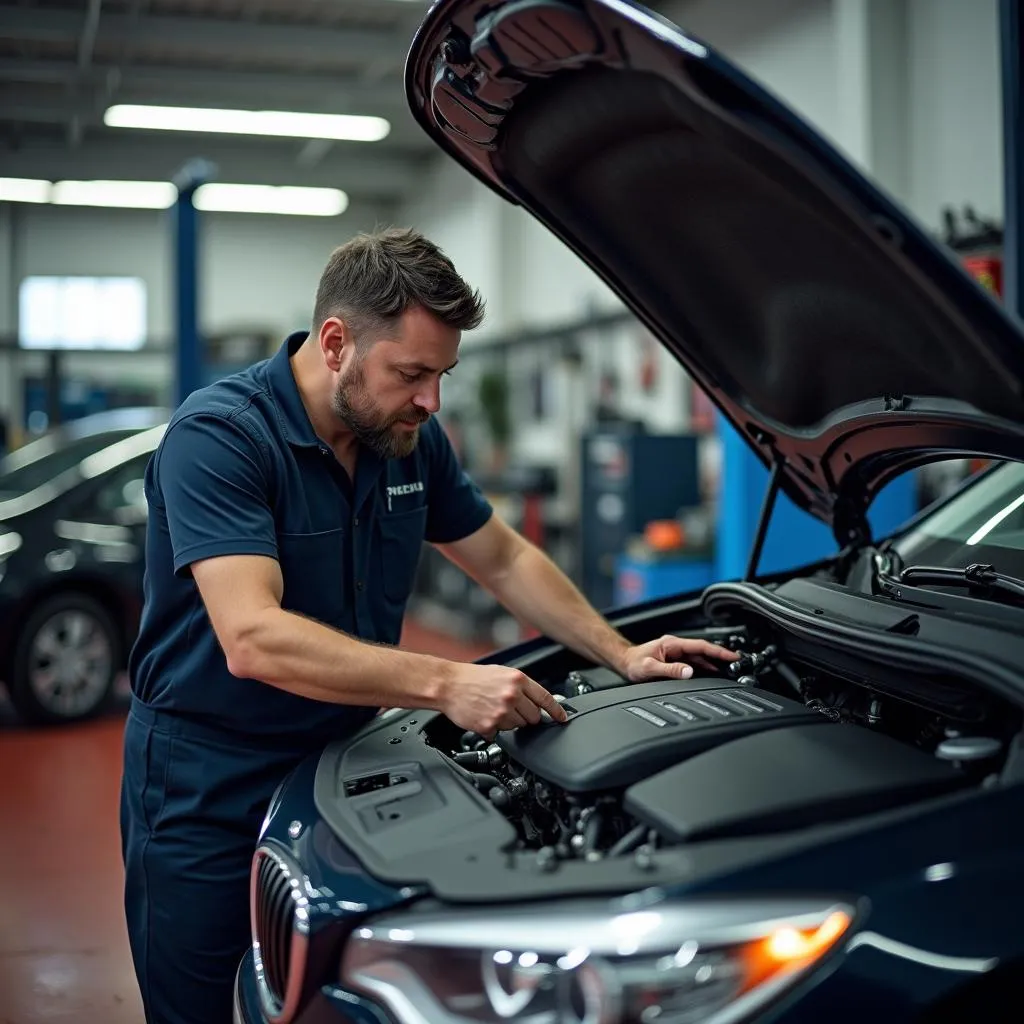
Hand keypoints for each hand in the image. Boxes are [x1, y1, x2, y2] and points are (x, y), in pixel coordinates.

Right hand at [440, 662, 567, 736]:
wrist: (448, 684)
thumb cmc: (472, 678)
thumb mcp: (502, 674)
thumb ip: (521, 687)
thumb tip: (537, 700)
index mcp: (517, 680)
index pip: (546, 698)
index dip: (556, 710)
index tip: (562, 718)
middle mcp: (512, 695)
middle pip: (534, 717)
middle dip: (526, 716)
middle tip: (512, 709)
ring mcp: (502, 712)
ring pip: (518, 727)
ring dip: (510, 723)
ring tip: (494, 710)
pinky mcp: (490, 725)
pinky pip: (501, 734)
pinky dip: (494, 729)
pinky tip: (485, 716)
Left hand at [618, 635, 739, 682]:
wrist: (623, 662)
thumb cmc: (632, 663)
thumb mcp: (650, 668)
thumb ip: (669, 670)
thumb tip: (688, 672)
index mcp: (672, 644)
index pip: (701, 646)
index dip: (718, 651)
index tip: (732, 656)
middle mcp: (676, 647)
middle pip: (704, 651)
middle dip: (721, 656)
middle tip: (737, 663)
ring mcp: (676, 654)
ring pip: (700, 657)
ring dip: (714, 662)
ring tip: (729, 669)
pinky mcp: (675, 661)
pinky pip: (694, 663)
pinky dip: (705, 667)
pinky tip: (712, 673)